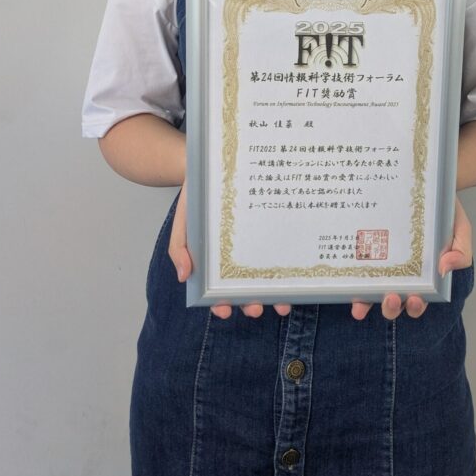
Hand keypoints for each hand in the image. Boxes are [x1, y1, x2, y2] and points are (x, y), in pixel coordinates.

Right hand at [168, 179, 290, 319]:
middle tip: (256, 309)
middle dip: (251, 304)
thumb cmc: (197, 197)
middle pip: (246, 289)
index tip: (224, 310)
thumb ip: (179, 248)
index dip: (220, 304)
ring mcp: (258, 245)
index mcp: (214, 260)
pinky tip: (296, 274)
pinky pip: (282, 252)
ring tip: (282, 304)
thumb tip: (184, 276)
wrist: (215, 165)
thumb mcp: (183, 221)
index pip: (216, 290)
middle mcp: (238, 258)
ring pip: (267, 277)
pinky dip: (290, 267)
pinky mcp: (273, 231)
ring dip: (275, 295)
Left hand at [351, 196, 471, 320]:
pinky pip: (355, 268)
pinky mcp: (366, 246)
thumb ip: (461, 251)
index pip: (419, 299)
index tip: (416, 299)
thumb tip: (445, 269)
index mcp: (424, 275)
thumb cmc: (444, 211)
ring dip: (366, 303)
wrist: (426, 183)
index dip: (416, 306)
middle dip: (391, 307)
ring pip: (371, 293)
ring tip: (361, 306)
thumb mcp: (461, 229)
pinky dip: (350, 281)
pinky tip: (346, 285)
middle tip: (392, 298)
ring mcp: (381, 262)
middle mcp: (400, 273)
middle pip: (394, 302)